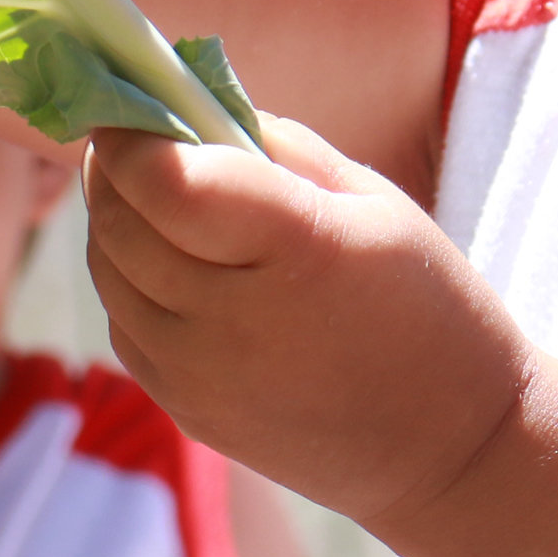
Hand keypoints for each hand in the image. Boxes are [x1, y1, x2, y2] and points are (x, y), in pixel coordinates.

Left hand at [84, 116, 531, 532]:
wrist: (449, 452)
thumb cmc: (426, 306)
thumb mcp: (374, 202)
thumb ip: (277, 145)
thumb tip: (190, 109)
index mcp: (294, 247)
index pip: (162, 178)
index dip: (131, 133)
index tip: (135, 104)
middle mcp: (231, 318)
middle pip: (119, 220)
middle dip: (115, 166)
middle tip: (135, 136)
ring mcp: (200, 375)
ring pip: (108, 272)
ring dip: (114, 223)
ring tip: (156, 195)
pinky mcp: (186, 412)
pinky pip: (124, 325)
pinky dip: (128, 282)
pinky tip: (172, 263)